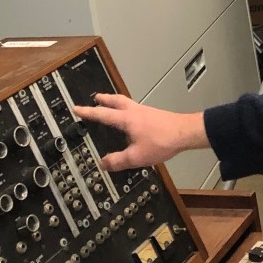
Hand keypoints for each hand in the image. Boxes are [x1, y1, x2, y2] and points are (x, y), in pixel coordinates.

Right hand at [74, 94, 207, 171]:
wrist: (185, 133)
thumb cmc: (162, 141)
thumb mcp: (137, 157)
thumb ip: (118, 161)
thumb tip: (103, 164)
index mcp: (127, 119)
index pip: (102, 114)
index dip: (88, 112)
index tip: (76, 108)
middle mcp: (135, 112)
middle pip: (116, 101)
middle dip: (104, 99)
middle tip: (95, 97)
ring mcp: (145, 112)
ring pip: (126, 103)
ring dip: (115, 102)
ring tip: (110, 105)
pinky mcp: (154, 115)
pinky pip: (135, 109)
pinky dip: (127, 109)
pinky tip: (131, 118)